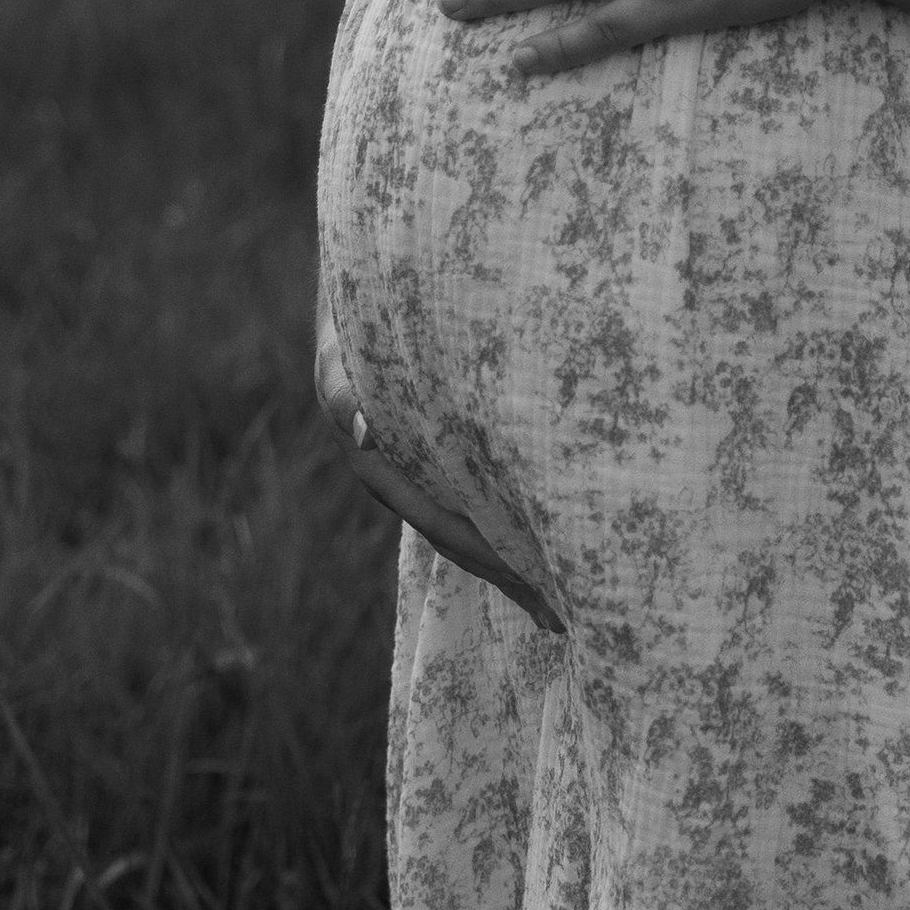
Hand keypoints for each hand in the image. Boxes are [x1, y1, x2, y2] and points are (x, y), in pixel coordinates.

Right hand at [313, 276, 562, 632]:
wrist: (358, 289)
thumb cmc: (355, 315)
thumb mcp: (341, 346)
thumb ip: (343, 385)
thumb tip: (360, 434)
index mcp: (381, 467)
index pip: (443, 524)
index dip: (489, 559)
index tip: (535, 588)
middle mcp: (403, 479)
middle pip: (462, 541)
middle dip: (511, 578)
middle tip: (566, 620)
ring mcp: (422, 470)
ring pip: (472, 525)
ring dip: (515, 562)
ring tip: (567, 601)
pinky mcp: (442, 451)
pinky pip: (478, 496)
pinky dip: (511, 523)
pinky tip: (550, 542)